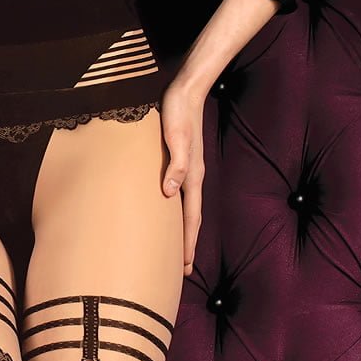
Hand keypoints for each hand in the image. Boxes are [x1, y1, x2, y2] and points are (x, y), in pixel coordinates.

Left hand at [159, 78, 206, 276]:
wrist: (186, 89)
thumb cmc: (178, 112)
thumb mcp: (176, 137)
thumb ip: (176, 165)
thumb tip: (169, 193)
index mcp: (193, 176)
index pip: (191, 218)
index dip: (187, 244)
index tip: (184, 267)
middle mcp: (193, 177)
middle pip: (191, 219)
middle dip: (187, 245)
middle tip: (182, 270)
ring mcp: (187, 171)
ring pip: (186, 209)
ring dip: (183, 231)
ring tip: (177, 250)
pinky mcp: (178, 162)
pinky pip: (179, 195)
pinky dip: (176, 212)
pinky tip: (168, 214)